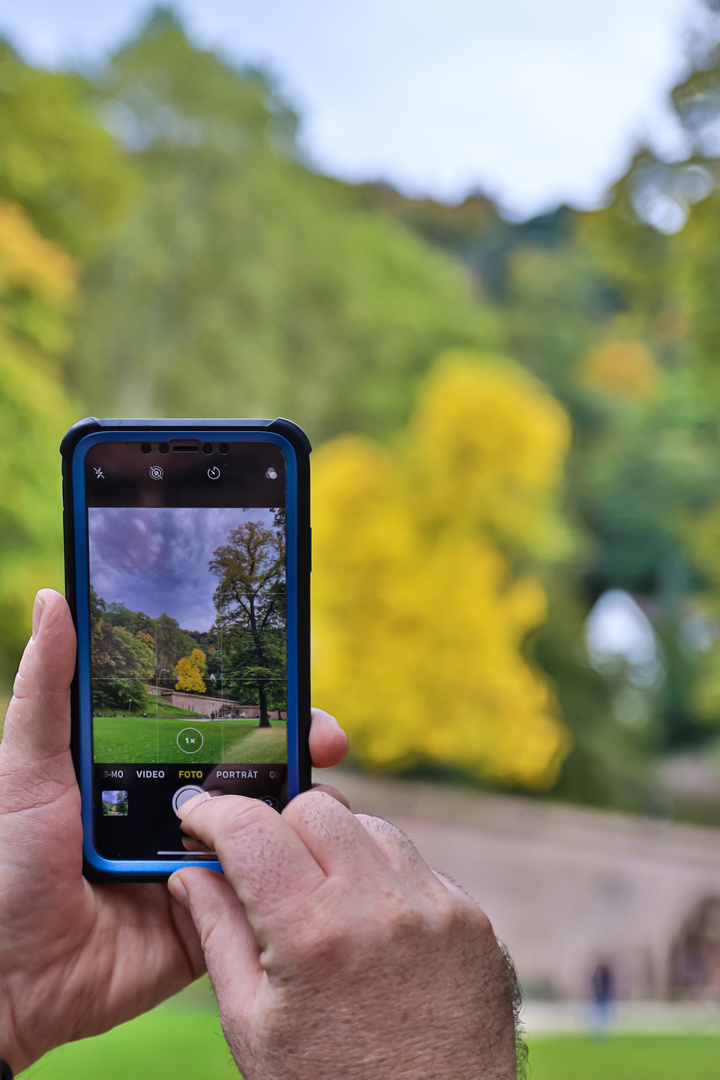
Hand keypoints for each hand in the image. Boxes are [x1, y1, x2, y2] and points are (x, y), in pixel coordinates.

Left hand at [0, 589, 347, 1074]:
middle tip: (325, 740)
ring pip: (273, 830)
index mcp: (148, 771)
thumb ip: (47, 687)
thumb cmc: (6, 866)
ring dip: (303, 809)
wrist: (5, 981)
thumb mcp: (27, 766)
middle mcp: (184, 814)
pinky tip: (303, 859)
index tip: (296, 681)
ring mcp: (203, 867)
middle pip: (259, 771)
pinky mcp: (214, 921)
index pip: (218, 726)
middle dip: (301, 748)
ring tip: (318, 795)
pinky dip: (286, 877)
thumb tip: (53, 597)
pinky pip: (262, 897)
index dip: (263, 704)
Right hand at [169, 790, 518, 1079]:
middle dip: (277, 828)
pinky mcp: (470, 918)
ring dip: (335, 848)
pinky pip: (414, 865)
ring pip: (368, 826)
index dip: (214, 812)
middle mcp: (380, 905)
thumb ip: (217, 934)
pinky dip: (382, 880)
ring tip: (322, 905)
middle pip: (314, 809)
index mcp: (313, 933)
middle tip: (263, 870)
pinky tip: (371, 930)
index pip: (251, 828)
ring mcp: (435, 907)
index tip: (199, 816)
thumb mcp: (252, 1025)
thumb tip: (191, 872)